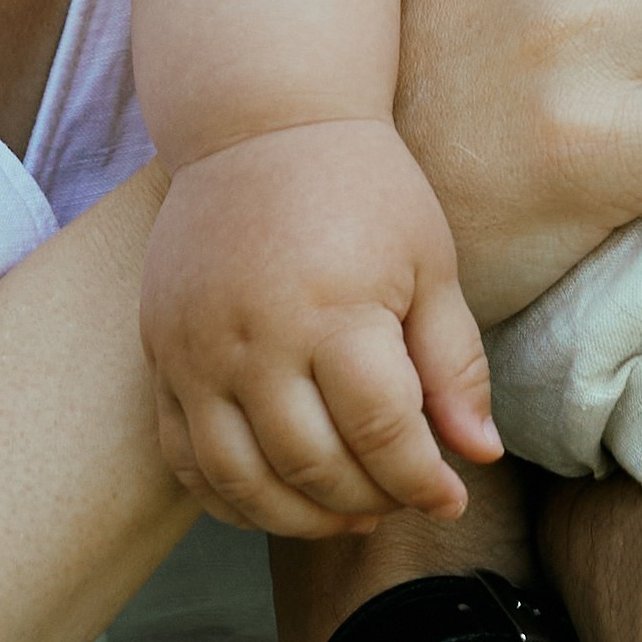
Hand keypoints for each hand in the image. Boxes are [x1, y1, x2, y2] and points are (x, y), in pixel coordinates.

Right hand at [140, 118, 503, 537]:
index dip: (423, 480)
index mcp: (335, 309)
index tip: (451, 496)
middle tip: (400, 500)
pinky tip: (274, 499)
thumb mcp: (428, 260)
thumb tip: (481, 456)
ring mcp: (197, 352)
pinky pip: (184, 460)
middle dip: (368, 501)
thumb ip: (453, 362)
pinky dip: (228, 499)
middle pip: (312, 467)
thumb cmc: (362, 187)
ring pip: (241, 482)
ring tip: (345, 512)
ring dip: (298, 518)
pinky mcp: (160, 355)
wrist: (261, 122)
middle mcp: (256, 339)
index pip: (383, 432)